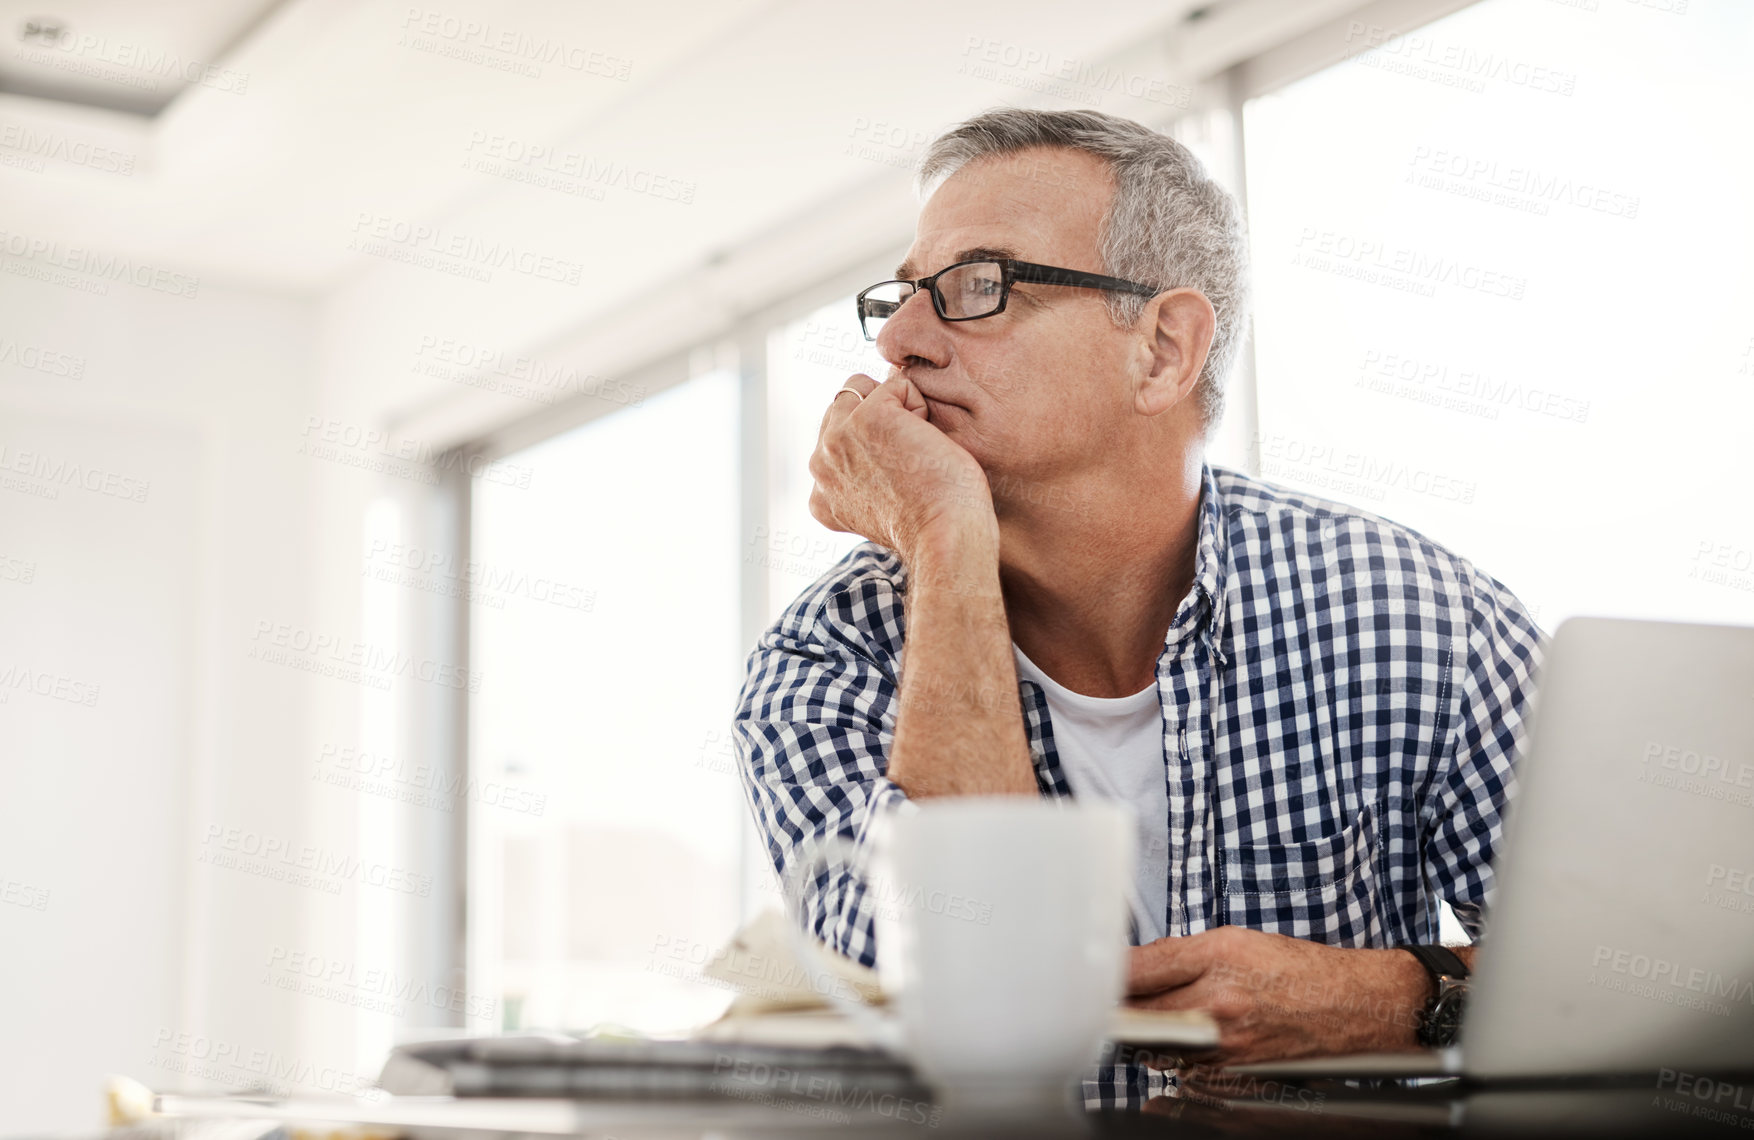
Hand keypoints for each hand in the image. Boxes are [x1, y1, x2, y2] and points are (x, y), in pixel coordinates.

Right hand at [807, 373, 994, 560]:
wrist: (944, 537)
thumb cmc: (933, 525)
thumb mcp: (880, 509)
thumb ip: (861, 479)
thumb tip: (873, 434)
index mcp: (820, 495)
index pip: (836, 438)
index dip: (873, 442)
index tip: (899, 477)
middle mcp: (820, 465)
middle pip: (845, 406)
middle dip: (881, 418)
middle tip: (910, 463)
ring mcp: (838, 439)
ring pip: (863, 388)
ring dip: (898, 408)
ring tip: (916, 449)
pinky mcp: (867, 417)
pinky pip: (898, 384)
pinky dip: (922, 405)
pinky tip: (927, 442)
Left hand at [1126, 927, 1426, 1065]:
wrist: (1354, 1008)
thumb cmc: (1300, 970)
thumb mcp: (1236, 940)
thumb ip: (1180, 953)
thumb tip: (1135, 965)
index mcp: (1218, 959)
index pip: (1139, 968)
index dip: (1107, 973)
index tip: (1090, 973)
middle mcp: (1219, 1004)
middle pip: (1138, 1012)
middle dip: (1120, 1006)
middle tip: (1110, 999)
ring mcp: (1225, 1045)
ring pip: (1154, 1045)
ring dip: (1144, 1033)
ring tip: (1151, 1017)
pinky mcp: (1232, 1073)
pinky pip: (1181, 1068)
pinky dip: (1172, 1054)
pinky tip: (1182, 1038)